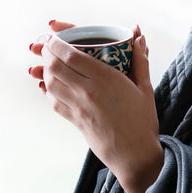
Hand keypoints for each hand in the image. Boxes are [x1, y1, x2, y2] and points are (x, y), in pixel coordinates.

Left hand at [28, 22, 162, 192]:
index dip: (57, 44)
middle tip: (47, 46)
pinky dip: (48, 91)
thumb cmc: (143, 121)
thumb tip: (139, 37)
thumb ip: (140, 60)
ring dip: (46, 71)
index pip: (71, 56)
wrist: (135, 156)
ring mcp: (79, 108)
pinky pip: (54, 102)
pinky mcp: (75, 121)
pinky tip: (50, 85)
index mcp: (106, 80)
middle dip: (47, 53)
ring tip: (48, 63)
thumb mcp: (145, 88)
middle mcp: (88, 92)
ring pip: (51, 84)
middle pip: (56, 67)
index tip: (54, 36)